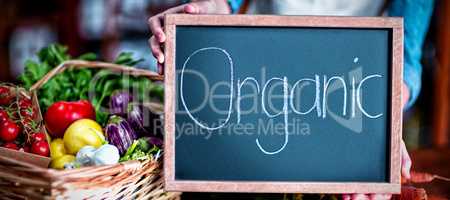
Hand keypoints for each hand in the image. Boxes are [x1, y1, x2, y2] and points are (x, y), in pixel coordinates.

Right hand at [148, 0, 229, 73]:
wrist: (208, 17)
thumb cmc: (201, 10)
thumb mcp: (200, 8)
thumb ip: (195, 8)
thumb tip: (189, 8)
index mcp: (166, 17)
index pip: (154, 23)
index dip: (155, 30)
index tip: (162, 38)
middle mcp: (164, 30)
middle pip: (153, 40)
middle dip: (155, 49)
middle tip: (161, 58)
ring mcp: (168, 41)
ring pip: (158, 51)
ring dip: (159, 61)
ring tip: (162, 70)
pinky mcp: (174, 49)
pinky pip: (167, 58)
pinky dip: (166, 66)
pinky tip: (167, 73)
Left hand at [342, 83, 411, 199]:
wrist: (374, 122)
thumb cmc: (389, 135)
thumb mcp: (398, 144)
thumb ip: (402, 158)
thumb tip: (405, 175)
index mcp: (386, 176)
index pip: (384, 191)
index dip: (378, 196)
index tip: (372, 196)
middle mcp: (372, 178)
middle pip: (368, 194)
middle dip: (361, 198)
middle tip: (354, 199)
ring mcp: (359, 175)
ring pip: (356, 191)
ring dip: (350, 196)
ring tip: (345, 198)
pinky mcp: (347, 170)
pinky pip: (345, 182)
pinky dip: (342, 189)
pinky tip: (339, 192)